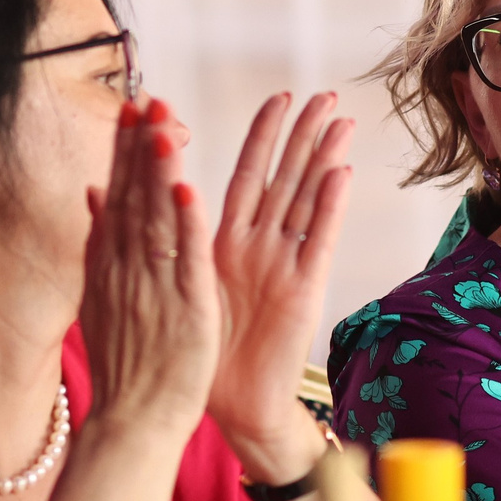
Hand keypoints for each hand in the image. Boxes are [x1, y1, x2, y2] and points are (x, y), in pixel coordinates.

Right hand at [79, 99, 219, 448]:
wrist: (132, 422)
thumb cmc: (125, 365)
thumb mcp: (102, 296)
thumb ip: (100, 242)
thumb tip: (94, 195)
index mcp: (111, 264)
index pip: (119, 195)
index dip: (126, 149)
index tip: (132, 108)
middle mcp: (127, 269)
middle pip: (134, 197)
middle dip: (140, 147)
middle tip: (148, 98)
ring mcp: (154, 288)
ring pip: (158, 219)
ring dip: (161, 172)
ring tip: (165, 127)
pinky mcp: (185, 309)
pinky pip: (186, 260)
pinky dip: (186, 226)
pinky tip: (189, 190)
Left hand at [210, 91, 353, 481]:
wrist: (234, 405)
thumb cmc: (207, 351)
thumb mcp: (185, 283)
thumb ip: (178, 236)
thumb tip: (160, 190)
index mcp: (229, 242)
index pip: (249, 175)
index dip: (263, 137)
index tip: (279, 98)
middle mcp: (261, 247)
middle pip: (286, 179)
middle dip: (304, 136)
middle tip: (325, 95)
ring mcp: (285, 265)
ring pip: (306, 200)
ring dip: (323, 159)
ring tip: (341, 121)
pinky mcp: (303, 290)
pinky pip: (316, 242)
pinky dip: (328, 209)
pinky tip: (340, 175)